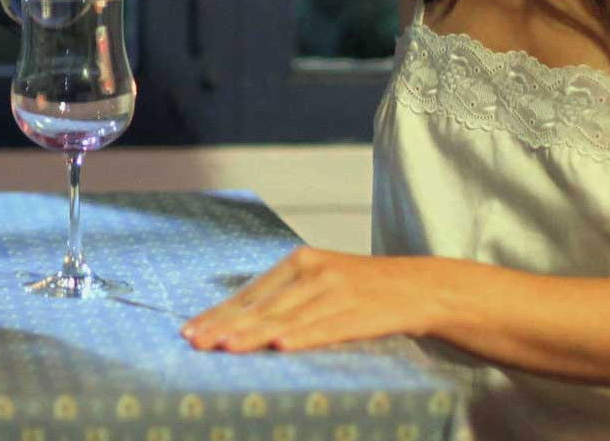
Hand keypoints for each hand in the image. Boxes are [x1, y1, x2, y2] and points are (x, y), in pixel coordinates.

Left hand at [181, 247, 444, 352]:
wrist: (419, 286)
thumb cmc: (360, 289)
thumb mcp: (320, 281)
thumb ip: (283, 296)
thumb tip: (235, 322)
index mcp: (299, 262)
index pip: (249, 293)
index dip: (218, 314)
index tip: (189, 331)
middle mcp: (314, 271)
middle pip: (262, 306)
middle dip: (225, 327)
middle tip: (195, 343)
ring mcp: (337, 290)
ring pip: (287, 318)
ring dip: (255, 334)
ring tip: (227, 347)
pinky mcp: (360, 311)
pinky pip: (326, 328)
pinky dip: (303, 337)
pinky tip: (281, 346)